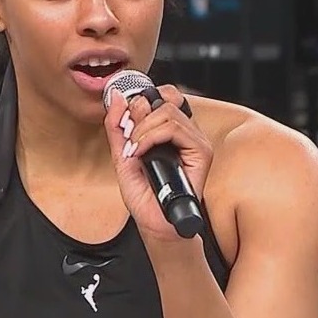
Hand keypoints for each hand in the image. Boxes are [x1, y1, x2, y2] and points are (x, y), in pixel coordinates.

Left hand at [103, 85, 213, 242]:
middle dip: (137, 117)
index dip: (141, 101)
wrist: (153, 223)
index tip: (125, 123)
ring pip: (168, 112)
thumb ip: (117, 126)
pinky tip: (141, 153)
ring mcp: (195, 142)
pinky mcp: (201, 153)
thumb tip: (116, 96)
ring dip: (142, 130)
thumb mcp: (121, 154)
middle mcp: (185, 133)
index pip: (163, 95)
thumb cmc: (143, 194)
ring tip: (135, 151)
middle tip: (129, 140)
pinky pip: (175, 128)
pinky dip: (151, 137)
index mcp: (169, 131)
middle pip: (164, 100)